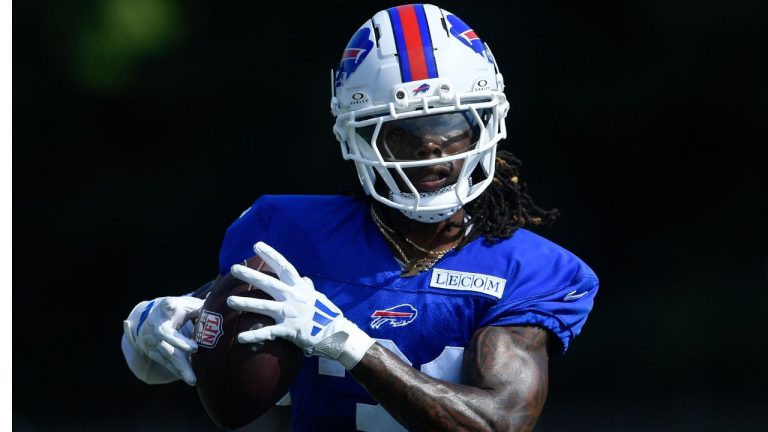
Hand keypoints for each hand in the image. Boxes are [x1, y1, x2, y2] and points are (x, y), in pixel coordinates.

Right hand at [123, 295, 203, 384]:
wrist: (149, 316)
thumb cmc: (173, 309)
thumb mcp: (182, 304)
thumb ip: (197, 306)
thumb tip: (214, 299)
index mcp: (160, 318)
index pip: (168, 331)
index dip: (179, 341)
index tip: (194, 349)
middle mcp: (152, 332)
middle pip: (168, 350)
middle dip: (181, 362)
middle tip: (194, 376)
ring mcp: (150, 344)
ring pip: (166, 359)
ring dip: (180, 370)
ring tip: (193, 380)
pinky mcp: (152, 353)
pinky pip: (165, 364)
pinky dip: (176, 371)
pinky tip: (188, 378)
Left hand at [227, 242, 374, 368]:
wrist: (335, 335)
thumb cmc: (325, 315)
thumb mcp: (317, 297)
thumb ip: (307, 287)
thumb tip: (303, 279)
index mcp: (299, 288)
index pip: (284, 266)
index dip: (270, 255)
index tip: (257, 245)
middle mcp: (293, 297)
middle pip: (268, 284)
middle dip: (250, 275)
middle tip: (234, 268)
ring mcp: (290, 314)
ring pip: (264, 307)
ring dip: (245, 303)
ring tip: (229, 301)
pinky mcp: (288, 330)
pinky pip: (268, 333)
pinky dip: (253, 335)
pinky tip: (239, 338)